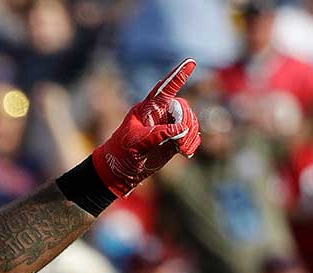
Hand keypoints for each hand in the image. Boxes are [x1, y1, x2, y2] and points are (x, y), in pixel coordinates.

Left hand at [92, 58, 200, 196]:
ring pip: (191, 122)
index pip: (165, 89)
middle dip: (186, 123)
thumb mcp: (136, 142)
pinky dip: (192, 143)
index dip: (178, 75)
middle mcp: (160, 114)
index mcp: (147, 109)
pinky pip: (193, 135)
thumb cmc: (121, 153)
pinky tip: (185, 152)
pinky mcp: (175, 139)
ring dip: (190, 135)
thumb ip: (158, 134)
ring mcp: (169, 126)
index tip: (191, 62)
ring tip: (181, 149)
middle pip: (183, 108)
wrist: (119, 172)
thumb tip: (180, 130)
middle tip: (178, 141)